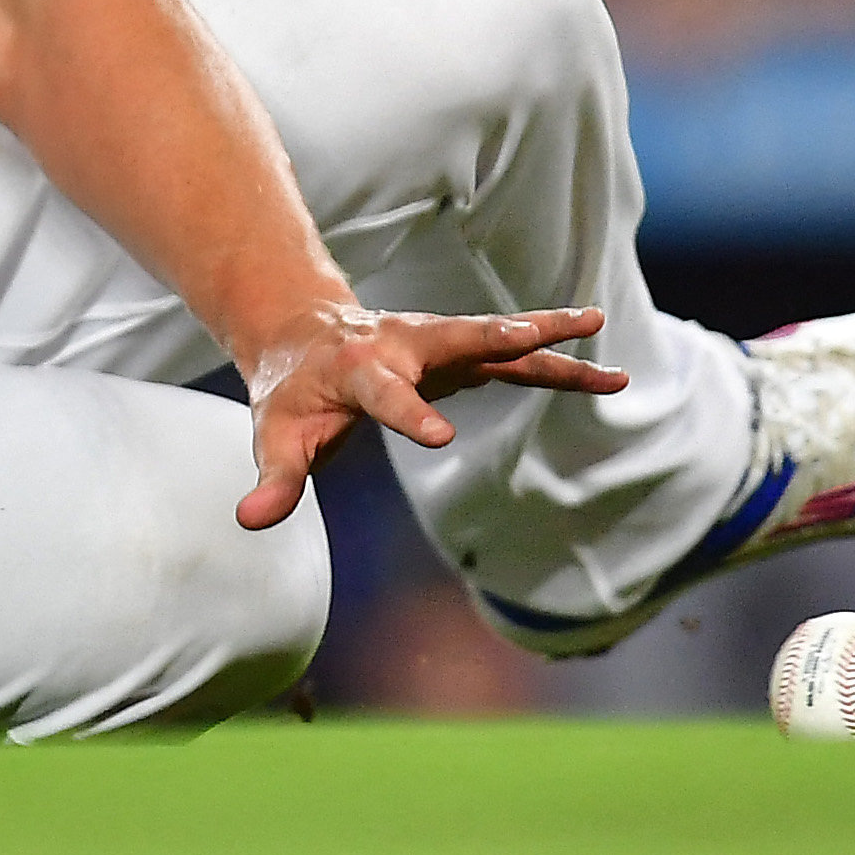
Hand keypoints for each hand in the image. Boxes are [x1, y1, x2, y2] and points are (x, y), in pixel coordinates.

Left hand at [234, 303, 627, 531]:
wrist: (299, 336)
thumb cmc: (288, 393)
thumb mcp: (274, 437)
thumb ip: (273, 478)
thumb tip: (250, 519)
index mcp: (358, 370)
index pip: (387, 395)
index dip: (411, 414)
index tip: (442, 439)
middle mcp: (403, 346)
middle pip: (458, 337)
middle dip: (500, 336)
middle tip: (544, 334)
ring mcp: (435, 346)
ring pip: (499, 341)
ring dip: (551, 341)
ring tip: (604, 338)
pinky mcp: (458, 355)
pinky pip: (513, 358)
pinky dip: (555, 361)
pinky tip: (603, 370)